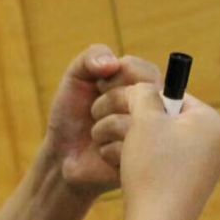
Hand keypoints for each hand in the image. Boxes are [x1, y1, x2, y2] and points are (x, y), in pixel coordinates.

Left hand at [44, 45, 159, 200]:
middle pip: (148, 93)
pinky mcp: (146, 163)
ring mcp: (153, 138)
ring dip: (106, 123)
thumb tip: (113, 62)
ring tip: (95, 132)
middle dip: (111, 98)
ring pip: (141, 121)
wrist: (63, 155)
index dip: (118, 77)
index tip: (98, 86)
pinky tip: (100, 151)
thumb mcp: (76, 77)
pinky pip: (132, 148)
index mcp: (145, 86)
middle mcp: (156, 110)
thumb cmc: (73, 113)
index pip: (146, 71)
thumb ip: (92, 56)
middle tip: (94, 110)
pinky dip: (107, 146)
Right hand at [114, 82, 219, 219]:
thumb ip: (144, 93)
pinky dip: (140, 163)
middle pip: (166, 119)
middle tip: (107, 128)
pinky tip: (122, 170)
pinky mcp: (189, 188)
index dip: (141, 99)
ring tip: (110, 150)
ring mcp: (204, 168)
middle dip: (132, 122)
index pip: (174, 95)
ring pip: (159, 142)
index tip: (119, 107)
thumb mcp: (145, 119)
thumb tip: (145, 87)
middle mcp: (214, 144)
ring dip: (130, 142)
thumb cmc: (153, 168)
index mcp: (211, 122)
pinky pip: (162, 165)